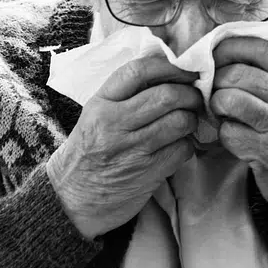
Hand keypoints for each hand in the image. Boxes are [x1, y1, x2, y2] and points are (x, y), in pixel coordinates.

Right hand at [47, 56, 202, 239]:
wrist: (72, 201)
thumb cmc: (88, 153)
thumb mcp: (95, 116)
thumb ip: (124, 95)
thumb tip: (168, 72)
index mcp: (99, 104)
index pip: (138, 71)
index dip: (169, 66)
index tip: (185, 69)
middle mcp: (113, 124)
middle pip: (166, 96)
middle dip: (190, 94)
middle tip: (196, 97)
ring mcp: (131, 150)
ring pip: (180, 121)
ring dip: (192, 119)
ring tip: (188, 120)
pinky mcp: (147, 173)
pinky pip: (182, 149)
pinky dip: (189, 144)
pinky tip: (181, 144)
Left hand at [210, 37, 267, 233]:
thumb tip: (229, 52)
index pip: (263, 48)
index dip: (232, 46)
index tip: (216, 54)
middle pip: (238, 73)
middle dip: (216, 81)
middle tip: (214, 92)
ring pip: (229, 99)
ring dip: (217, 106)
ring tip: (223, 113)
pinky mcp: (267, 151)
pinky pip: (228, 132)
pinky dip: (224, 135)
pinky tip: (235, 138)